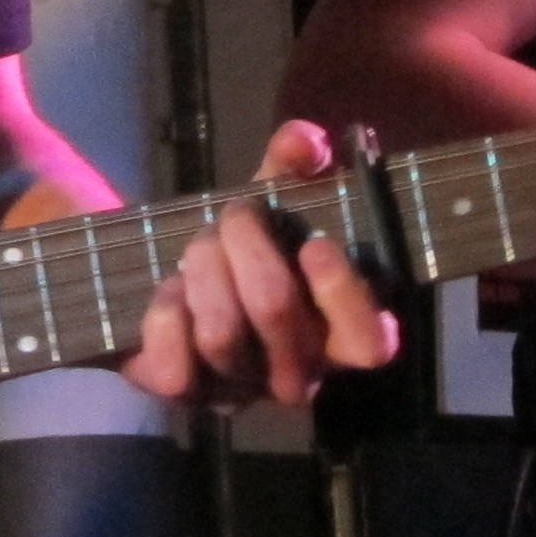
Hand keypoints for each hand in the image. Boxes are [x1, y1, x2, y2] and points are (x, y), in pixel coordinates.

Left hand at [123, 122, 400, 407]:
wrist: (177, 284)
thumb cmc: (247, 249)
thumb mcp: (274, 203)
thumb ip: (294, 166)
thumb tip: (303, 140)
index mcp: (338, 333)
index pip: (369, 343)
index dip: (343, 293)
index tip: (315, 242)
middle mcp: (296, 375)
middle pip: (276, 309)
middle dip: (245, 242)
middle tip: (233, 216)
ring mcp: (240, 392)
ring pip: (222, 334)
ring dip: (204, 270)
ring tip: (199, 249)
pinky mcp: (186, 396)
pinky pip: (174, 370)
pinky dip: (166, 314)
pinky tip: (170, 293)